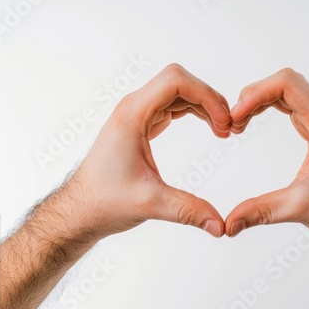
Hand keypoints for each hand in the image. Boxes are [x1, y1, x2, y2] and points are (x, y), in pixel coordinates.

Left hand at [61, 64, 230, 238]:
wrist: (80, 210)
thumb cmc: (104, 202)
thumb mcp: (150, 204)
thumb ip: (188, 211)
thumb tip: (221, 227)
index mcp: (132, 116)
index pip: (175, 81)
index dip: (206, 95)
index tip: (223, 122)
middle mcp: (133, 108)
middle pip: (179, 81)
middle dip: (208, 98)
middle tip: (228, 126)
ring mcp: (136, 115)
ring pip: (177, 92)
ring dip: (203, 104)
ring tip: (223, 129)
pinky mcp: (141, 125)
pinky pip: (172, 106)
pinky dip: (194, 112)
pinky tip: (208, 127)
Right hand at [225, 68, 308, 245]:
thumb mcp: (299, 207)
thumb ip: (260, 211)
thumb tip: (228, 224)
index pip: (286, 83)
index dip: (255, 94)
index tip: (236, 116)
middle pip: (284, 83)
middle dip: (254, 95)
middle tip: (233, 122)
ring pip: (288, 92)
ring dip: (261, 101)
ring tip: (239, 122)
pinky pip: (292, 106)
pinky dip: (270, 108)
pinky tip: (255, 122)